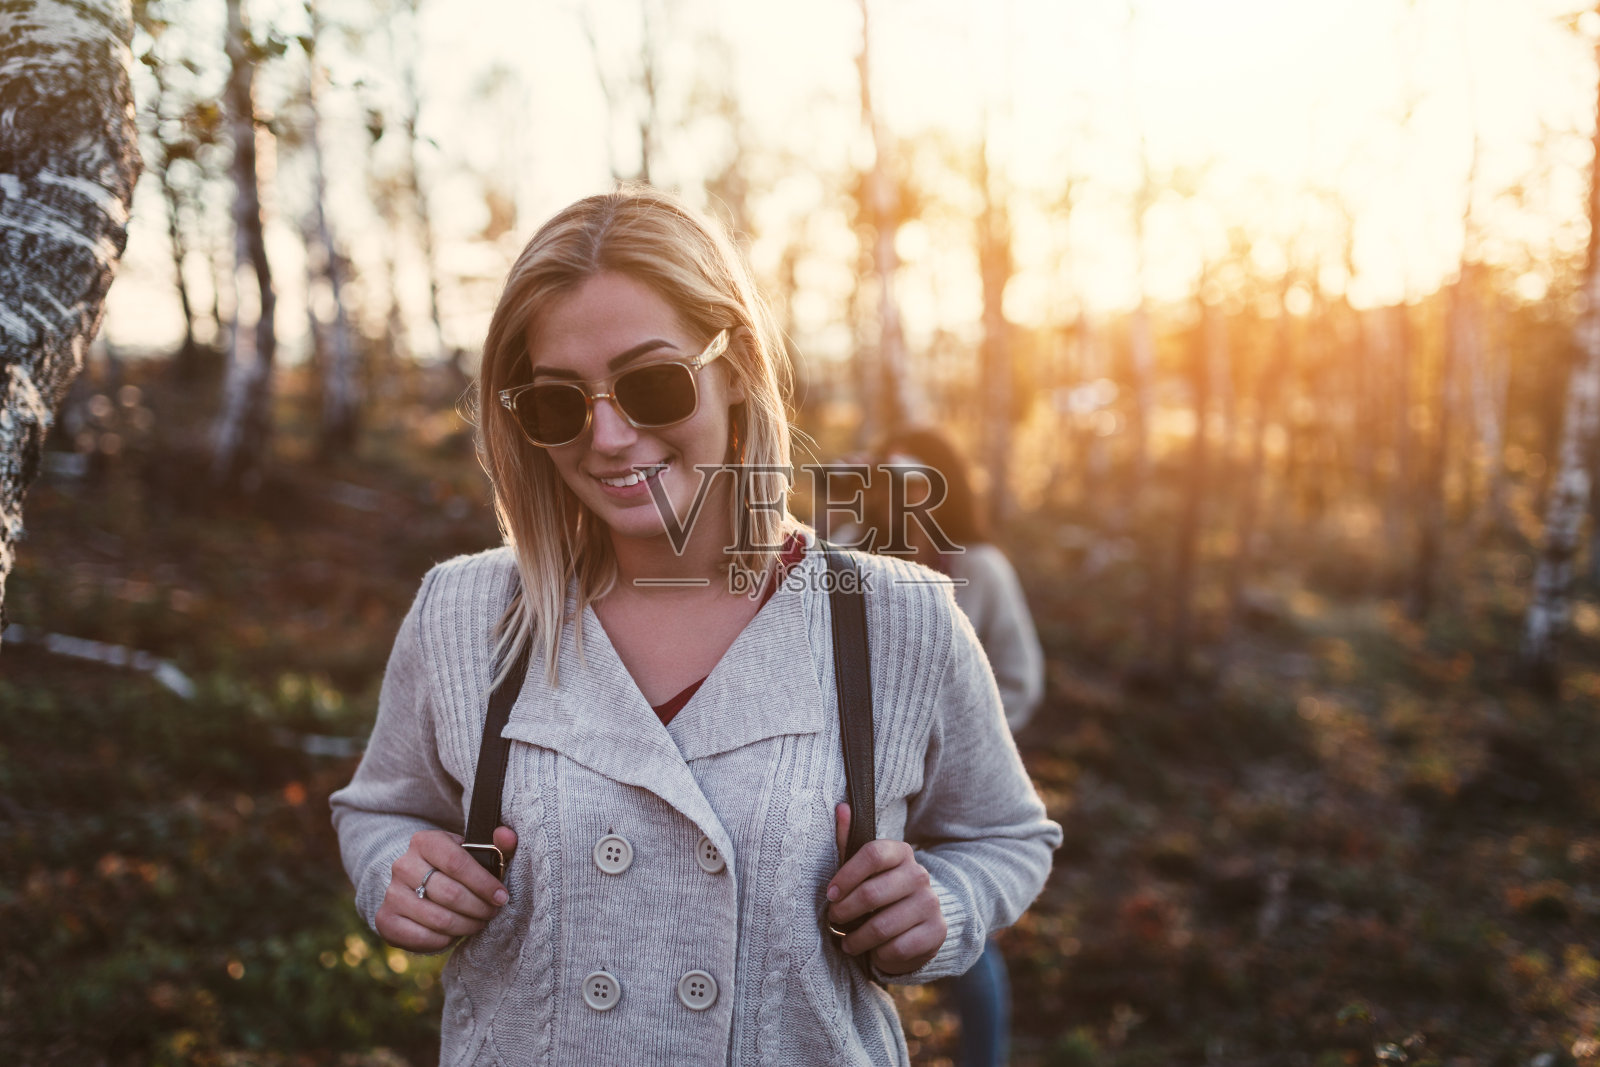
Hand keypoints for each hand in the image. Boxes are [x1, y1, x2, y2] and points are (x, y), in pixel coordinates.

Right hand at [375, 826, 516, 952]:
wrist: (415, 883)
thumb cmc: (454, 868)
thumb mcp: (474, 852)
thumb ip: (497, 844)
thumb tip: (508, 835)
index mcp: (425, 841)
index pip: (458, 863)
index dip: (484, 884)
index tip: (501, 897)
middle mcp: (403, 865)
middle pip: (450, 893)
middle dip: (479, 908)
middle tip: (492, 913)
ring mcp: (391, 893)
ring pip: (438, 918)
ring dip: (466, 926)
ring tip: (478, 923)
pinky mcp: (385, 919)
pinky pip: (421, 937)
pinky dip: (445, 940)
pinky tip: (455, 933)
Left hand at [825, 803, 945, 974]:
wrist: (919, 923)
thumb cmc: (881, 893)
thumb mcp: (864, 869)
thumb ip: (849, 841)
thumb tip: (841, 807)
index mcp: (901, 852)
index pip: (872, 854)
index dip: (846, 875)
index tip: (830, 894)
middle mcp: (920, 875)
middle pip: (872, 893)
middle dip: (845, 911)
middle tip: (834, 920)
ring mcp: (931, 904)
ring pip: (882, 926)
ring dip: (857, 939)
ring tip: (848, 942)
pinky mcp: (936, 932)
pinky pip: (897, 948)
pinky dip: (879, 954)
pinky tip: (874, 951)